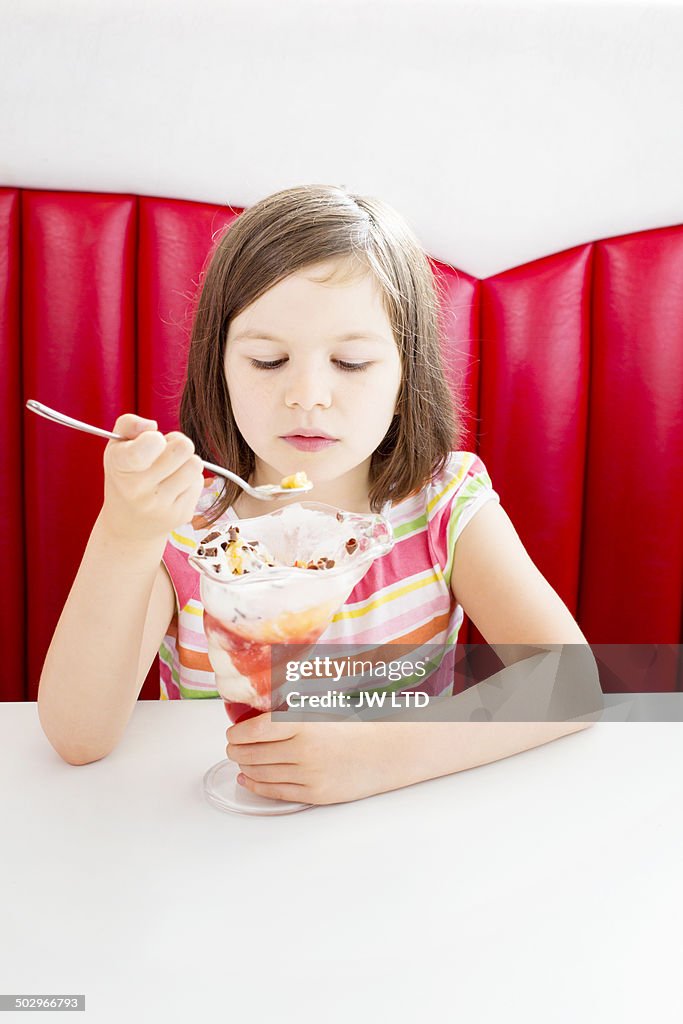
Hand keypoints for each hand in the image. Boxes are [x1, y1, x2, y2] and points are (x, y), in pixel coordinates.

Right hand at [101, 415, 204, 543]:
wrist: (128, 526)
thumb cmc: (125, 475)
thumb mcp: (117, 446)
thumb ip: (129, 424)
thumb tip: (152, 426)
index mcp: (121, 466)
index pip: (148, 446)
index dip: (156, 438)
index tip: (152, 442)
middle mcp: (139, 490)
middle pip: (183, 448)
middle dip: (178, 444)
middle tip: (165, 453)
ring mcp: (161, 506)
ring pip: (195, 465)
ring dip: (186, 462)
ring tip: (170, 470)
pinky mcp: (181, 515)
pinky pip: (199, 482)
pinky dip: (189, 480)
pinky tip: (173, 487)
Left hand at [225, 712, 413, 805]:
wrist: (391, 749)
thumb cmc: (362, 722)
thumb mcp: (326, 704)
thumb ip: (294, 707)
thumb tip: (259, 710)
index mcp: (305, 723)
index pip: (256, 730)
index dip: (238, 733)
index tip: (233, 732)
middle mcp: (304, 751)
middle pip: (254, 753)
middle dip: (237, 750)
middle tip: (232, 746)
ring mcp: (309, 775)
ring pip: (261, 774)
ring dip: (245, 767)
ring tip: (240, 760)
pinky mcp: (316, 794)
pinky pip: (276, 792)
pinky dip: (257, 786)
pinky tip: (249, 779)